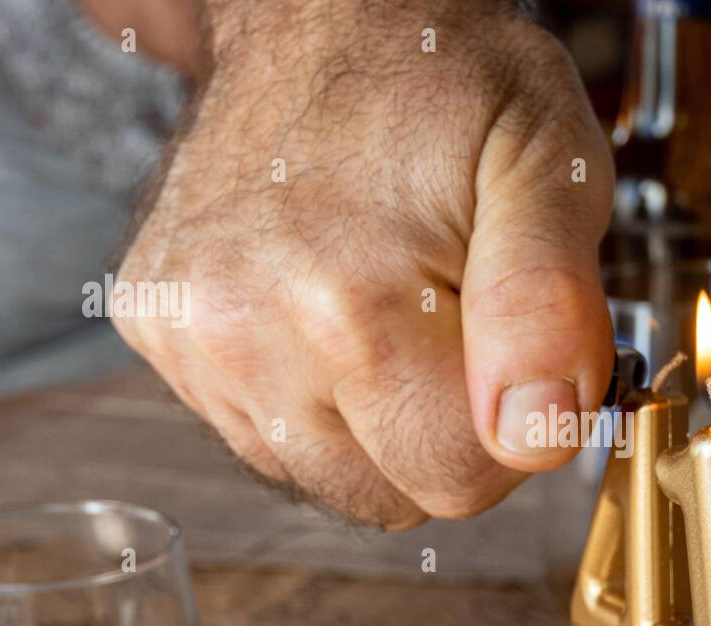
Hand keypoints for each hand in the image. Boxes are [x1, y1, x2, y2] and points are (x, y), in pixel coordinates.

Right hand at [112, 0, 613, 528]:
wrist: (319, 15)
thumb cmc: (446, 82)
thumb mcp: (549, 168)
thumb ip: (552, 309)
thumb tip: (534, 436)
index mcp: (352, 306)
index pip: (462, 480)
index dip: (512, 426)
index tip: (510, 344)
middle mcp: (245, 335)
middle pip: (395, 494)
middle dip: (447, 428)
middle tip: (454, 316)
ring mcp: (190, 338)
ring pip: (330, 477)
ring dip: (378, 419)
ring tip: (390, 306)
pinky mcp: (158, 332)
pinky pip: (266, 437)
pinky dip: (313, 397)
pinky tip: (324, 309)